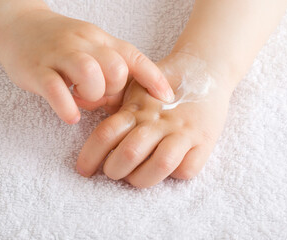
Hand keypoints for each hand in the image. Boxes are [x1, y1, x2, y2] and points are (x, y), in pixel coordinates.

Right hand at [0, 9, 173, 123]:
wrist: (18, 25)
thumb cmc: (60, 43)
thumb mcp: (90, 48)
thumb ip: (110, 71)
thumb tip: (125, 104)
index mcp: (100, 40)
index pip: (134, 56)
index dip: (154, 78)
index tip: (168, 98)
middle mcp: (83, 44)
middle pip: (115, 68)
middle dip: (112, 90)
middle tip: (98, 97)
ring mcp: (59, 55)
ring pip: (88, 74)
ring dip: (91, 96)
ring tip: (82, 100)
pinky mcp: (36, 69)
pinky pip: (55, 88)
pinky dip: (67, 107)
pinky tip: (70, 115)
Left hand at [76, 53, 233, 187]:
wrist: (205, 68)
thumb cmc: (162, 82)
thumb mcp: (135, 86)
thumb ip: (112, 102)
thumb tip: (81, 105)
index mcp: (137, 108)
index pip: (106, 133)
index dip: (90, 156)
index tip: (83, 170)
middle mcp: (158, 120)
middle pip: (129, 153)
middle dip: (114, 170)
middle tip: (113, 171)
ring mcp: (183, 131)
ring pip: (159, 165)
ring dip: (141, 178)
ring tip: (135, 176)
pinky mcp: (205, 141)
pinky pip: (187, 169)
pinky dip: (173, 175)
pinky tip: (167, 169)